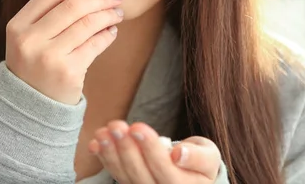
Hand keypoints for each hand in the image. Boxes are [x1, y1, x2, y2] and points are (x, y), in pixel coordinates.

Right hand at [5, 0, 123, 103]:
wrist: (29, 109)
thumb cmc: (35, 66)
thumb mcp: (30, 38)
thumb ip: (54, 14)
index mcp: (17, 26)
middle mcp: (30, 40)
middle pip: (73, 5)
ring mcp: (48, 56)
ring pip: (87, 23)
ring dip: (108, 14)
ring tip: (117, 13)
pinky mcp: (68, 72)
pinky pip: (95, 45)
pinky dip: (107, 35)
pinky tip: (112, 31)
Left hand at [88, 120, 221, 183]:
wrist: (193, 176)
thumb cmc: (201, 163)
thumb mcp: (208, 156)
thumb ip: (197, 157)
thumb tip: (179, 154)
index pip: (166, 171)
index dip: (150, 150)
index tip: (137, 126)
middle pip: (141, 176)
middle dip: (126, 149)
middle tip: (116, 126)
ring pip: (125, 177)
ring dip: (111, 154)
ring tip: (103, 132)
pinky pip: (116, 175)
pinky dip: (105, 159)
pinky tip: (95, 143)